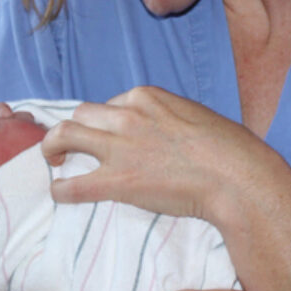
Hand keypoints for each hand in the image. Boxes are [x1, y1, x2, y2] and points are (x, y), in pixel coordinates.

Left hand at [41, 86, 289, 221]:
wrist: (237, 178)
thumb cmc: (230, 149)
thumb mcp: (196, 116)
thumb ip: (170, 118)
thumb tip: (164, 131)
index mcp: (147, 96)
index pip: (113, 103)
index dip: (110, 122)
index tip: (115, 138)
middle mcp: (127, 115)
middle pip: (82, 114)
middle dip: (77, 129)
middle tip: (73, 147)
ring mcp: (119, 147)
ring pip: (63, 135)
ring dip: (53, 147)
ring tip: (54, 160)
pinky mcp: (116, 181)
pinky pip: (71, 184)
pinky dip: (59, 189)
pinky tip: (60, 194)